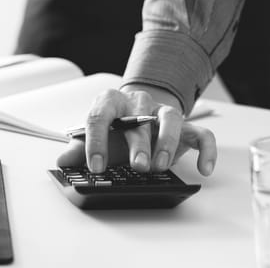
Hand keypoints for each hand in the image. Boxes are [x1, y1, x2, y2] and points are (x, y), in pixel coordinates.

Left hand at [57, 84, 216, 175]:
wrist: (138, 115)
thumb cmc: (116, 129)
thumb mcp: (96, 138)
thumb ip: (79, 149)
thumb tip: (63, 161)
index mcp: (110, 102)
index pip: (99, 116)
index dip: (96, 141)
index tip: (95, 165)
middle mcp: (137, 103)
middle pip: (138, 117)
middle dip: (138, 143)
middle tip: (138, 165)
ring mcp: (162, 112)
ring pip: (170, 117)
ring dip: (167, 141)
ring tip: (161, 165)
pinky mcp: (184, 126)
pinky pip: (201, 134)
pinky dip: (206, 150)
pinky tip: (204, 169)